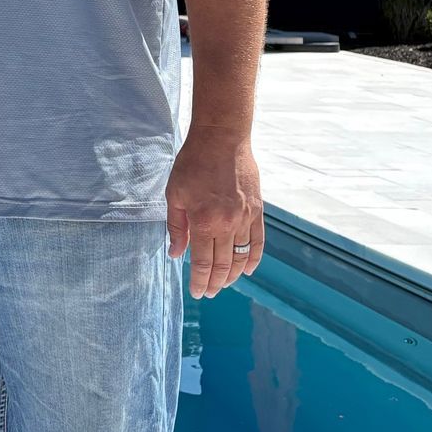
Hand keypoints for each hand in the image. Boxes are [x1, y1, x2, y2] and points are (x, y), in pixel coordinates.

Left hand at [166, 131, 263, 298]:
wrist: (221, 139)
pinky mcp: (257, 210)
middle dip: (215, 283)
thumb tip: (176, 254)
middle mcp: (226, 224)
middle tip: (209, 293)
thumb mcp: (174, 194)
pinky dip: (254, 258)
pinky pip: (257, 241)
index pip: (203, 263)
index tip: (197, 292)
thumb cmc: (193, 164)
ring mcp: (244, 218)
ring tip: (225, 284)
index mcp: (203, 221)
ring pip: (241, 257)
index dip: (200, 281)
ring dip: (234, 275)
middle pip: (223, 265)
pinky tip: (249, 270)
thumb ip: (176, 227)